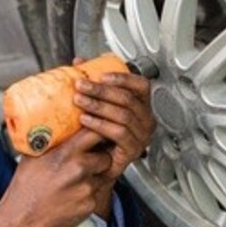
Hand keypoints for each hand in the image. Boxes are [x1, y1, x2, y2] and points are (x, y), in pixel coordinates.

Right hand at [0, 128, 112, 226]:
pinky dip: (87, 194)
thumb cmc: (24, 189)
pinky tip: (70, 197)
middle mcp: (79, 169)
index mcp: (65, 153)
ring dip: (94, 176)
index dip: (99, 131)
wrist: (21, 221)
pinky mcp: (90, 205)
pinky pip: (96, 194)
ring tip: (74, 181)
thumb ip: (52, 142)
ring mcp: (86, 188)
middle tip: (89, 159)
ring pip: (102, 176)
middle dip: (100, 156)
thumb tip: (59, 128)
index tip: (97, 132)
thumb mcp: (33, 157)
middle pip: (106, 155)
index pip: (95, 132)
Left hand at [72, 57, 155, 179]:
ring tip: (80, 101)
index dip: (123, 78)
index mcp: (141, 105)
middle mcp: (145, 119)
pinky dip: (100, 124)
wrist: (95, 163)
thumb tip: (79, 63)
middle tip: (81, 85)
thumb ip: (92, 82)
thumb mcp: (96, 104)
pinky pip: (120, 133)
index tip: (101, 75)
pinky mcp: (133, 150)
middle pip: (127, 99)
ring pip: (123, 115)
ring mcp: (141, 136)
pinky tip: (86, 120)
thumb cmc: (99, 132)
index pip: (141, 85)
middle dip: (101, 90)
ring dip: (98, 106)